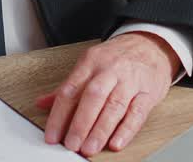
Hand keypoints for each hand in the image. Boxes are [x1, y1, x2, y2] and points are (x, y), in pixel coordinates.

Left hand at [36, 32, 177, 156]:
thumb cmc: (117, 58)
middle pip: (93, 97)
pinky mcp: (148, 92)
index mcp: (90, 62)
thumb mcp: (89, 64)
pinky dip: (126, 129)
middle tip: (72, 144)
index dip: (59, 115)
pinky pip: (137, 112)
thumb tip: (42, 103)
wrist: (150, 44)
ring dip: (101, 130)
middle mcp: (110, 70)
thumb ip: (68, 87)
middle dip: (80, 123)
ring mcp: (130, 81)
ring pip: (114, 106)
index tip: (52, 136)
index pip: (70, 90)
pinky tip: (116, 142)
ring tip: (90, 148)